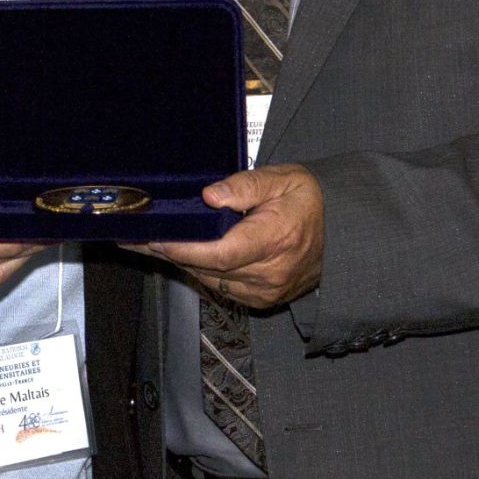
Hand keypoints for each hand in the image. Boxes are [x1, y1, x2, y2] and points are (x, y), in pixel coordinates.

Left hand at [135, 164, 323, 308]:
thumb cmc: (311, 202)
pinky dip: (201, 271)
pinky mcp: (262, 300)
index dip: (183, 248)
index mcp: (276, 239)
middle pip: (208, 269)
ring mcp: (266, 291)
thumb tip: (211, 195)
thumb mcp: (284, 179)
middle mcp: (270, 272)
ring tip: (152, 243)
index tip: (154, 238)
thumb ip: (246, 186)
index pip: (219, 252)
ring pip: (210, 281)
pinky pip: (221, 288)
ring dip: (181, 263)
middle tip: (137, 237)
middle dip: (170, 252)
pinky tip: (183, 255)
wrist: (342, 232)